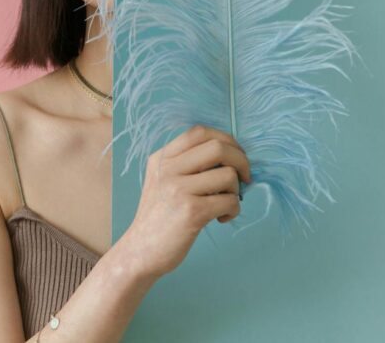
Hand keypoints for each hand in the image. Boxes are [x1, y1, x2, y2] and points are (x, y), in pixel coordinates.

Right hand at [115, 124, 251, 280]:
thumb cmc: (159, 217)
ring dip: (236, 191)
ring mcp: (178, 190)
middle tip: (244, 179)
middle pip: (218, 148)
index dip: (225, 140)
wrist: (140, 252)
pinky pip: (230, 200)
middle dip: (241, 161)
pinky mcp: (191, 212)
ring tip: (224, 204)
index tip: (234, 157)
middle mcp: (168, 169)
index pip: (199, 132)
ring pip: (228, 175)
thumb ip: (187, 165)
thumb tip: (231, 155)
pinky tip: (221, 218)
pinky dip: (233, 210)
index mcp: (161, 158)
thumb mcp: (162, 181)